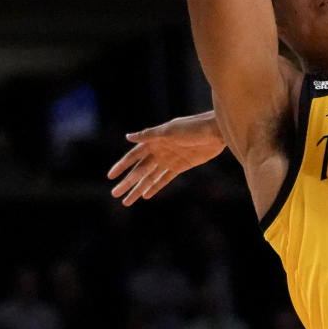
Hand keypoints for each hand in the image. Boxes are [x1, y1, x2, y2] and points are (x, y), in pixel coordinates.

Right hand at [106, 116, 226, 205]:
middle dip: (127, 182)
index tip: (110, 176)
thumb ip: (149, 135)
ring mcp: (169, 159)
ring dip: (139, 188)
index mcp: (154, 141)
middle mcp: (159, 151)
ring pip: (150, 177)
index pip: (134, 155)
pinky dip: (155, 187)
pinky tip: (146, 195)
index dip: (122, 165)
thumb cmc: (193, 127)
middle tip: (114, 194)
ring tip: (126, 201)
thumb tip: (128, 137)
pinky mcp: (180, 166)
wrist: (216, 131)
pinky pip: (165, 179)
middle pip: (140, 169)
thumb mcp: (170, 130)